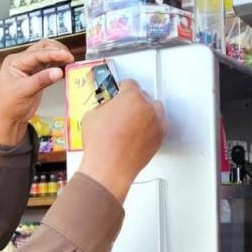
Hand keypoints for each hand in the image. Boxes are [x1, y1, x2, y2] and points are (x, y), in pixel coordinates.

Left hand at [0, 39, 73, 146]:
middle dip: (56, 50)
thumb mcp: (24, 92)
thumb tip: (58, 72)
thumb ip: (41, 80)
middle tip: (69, 57)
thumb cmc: (10, 105)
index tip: (66, 56)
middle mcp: (22, 61)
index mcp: (15, 61)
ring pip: (47, 55)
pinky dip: (58, 64)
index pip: (36, 53)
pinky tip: (66, 66)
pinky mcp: (38, 74)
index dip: (52, 53)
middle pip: (42, 48)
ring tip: (70, 61)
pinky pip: (50, 65)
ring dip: (58, 56)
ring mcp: (31, 67)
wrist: (9, 119)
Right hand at [78, 80, 167, 202]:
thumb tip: (107, 107)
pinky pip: (158, 126)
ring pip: (154, 110)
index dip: (122, 89)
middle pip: (144, 96)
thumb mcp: (91, 115)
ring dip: (145, 112)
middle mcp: (147, 107)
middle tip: (123, 110)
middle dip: (133, 101)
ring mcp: (156, 122)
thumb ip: (104, 105)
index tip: (119, 93)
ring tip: (132, 121)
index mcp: (131, 97)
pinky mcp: (160, 137)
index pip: (130, 84)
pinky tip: (138, 132)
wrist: (109, 167)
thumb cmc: (101, 145)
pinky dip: (151, 127)